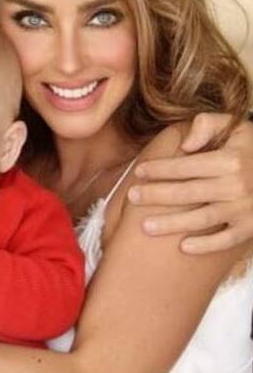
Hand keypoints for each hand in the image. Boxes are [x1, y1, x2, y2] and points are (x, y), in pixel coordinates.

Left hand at [130, 113, 252, 252]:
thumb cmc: (251, 146)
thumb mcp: (234, 125)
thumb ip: (206, 125)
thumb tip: (185, 145)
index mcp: (230, 161)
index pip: (186, 166)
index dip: (160, 169)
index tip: (139, 171)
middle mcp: (237, 186)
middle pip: (188, 193)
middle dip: (156, 195)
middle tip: (132, 197)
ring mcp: (245, 209)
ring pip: (202, 219)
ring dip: (172, 224)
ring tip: (145, 227)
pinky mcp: (252, 227)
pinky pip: (227, 240)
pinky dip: (207, 245)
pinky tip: (184, 247)